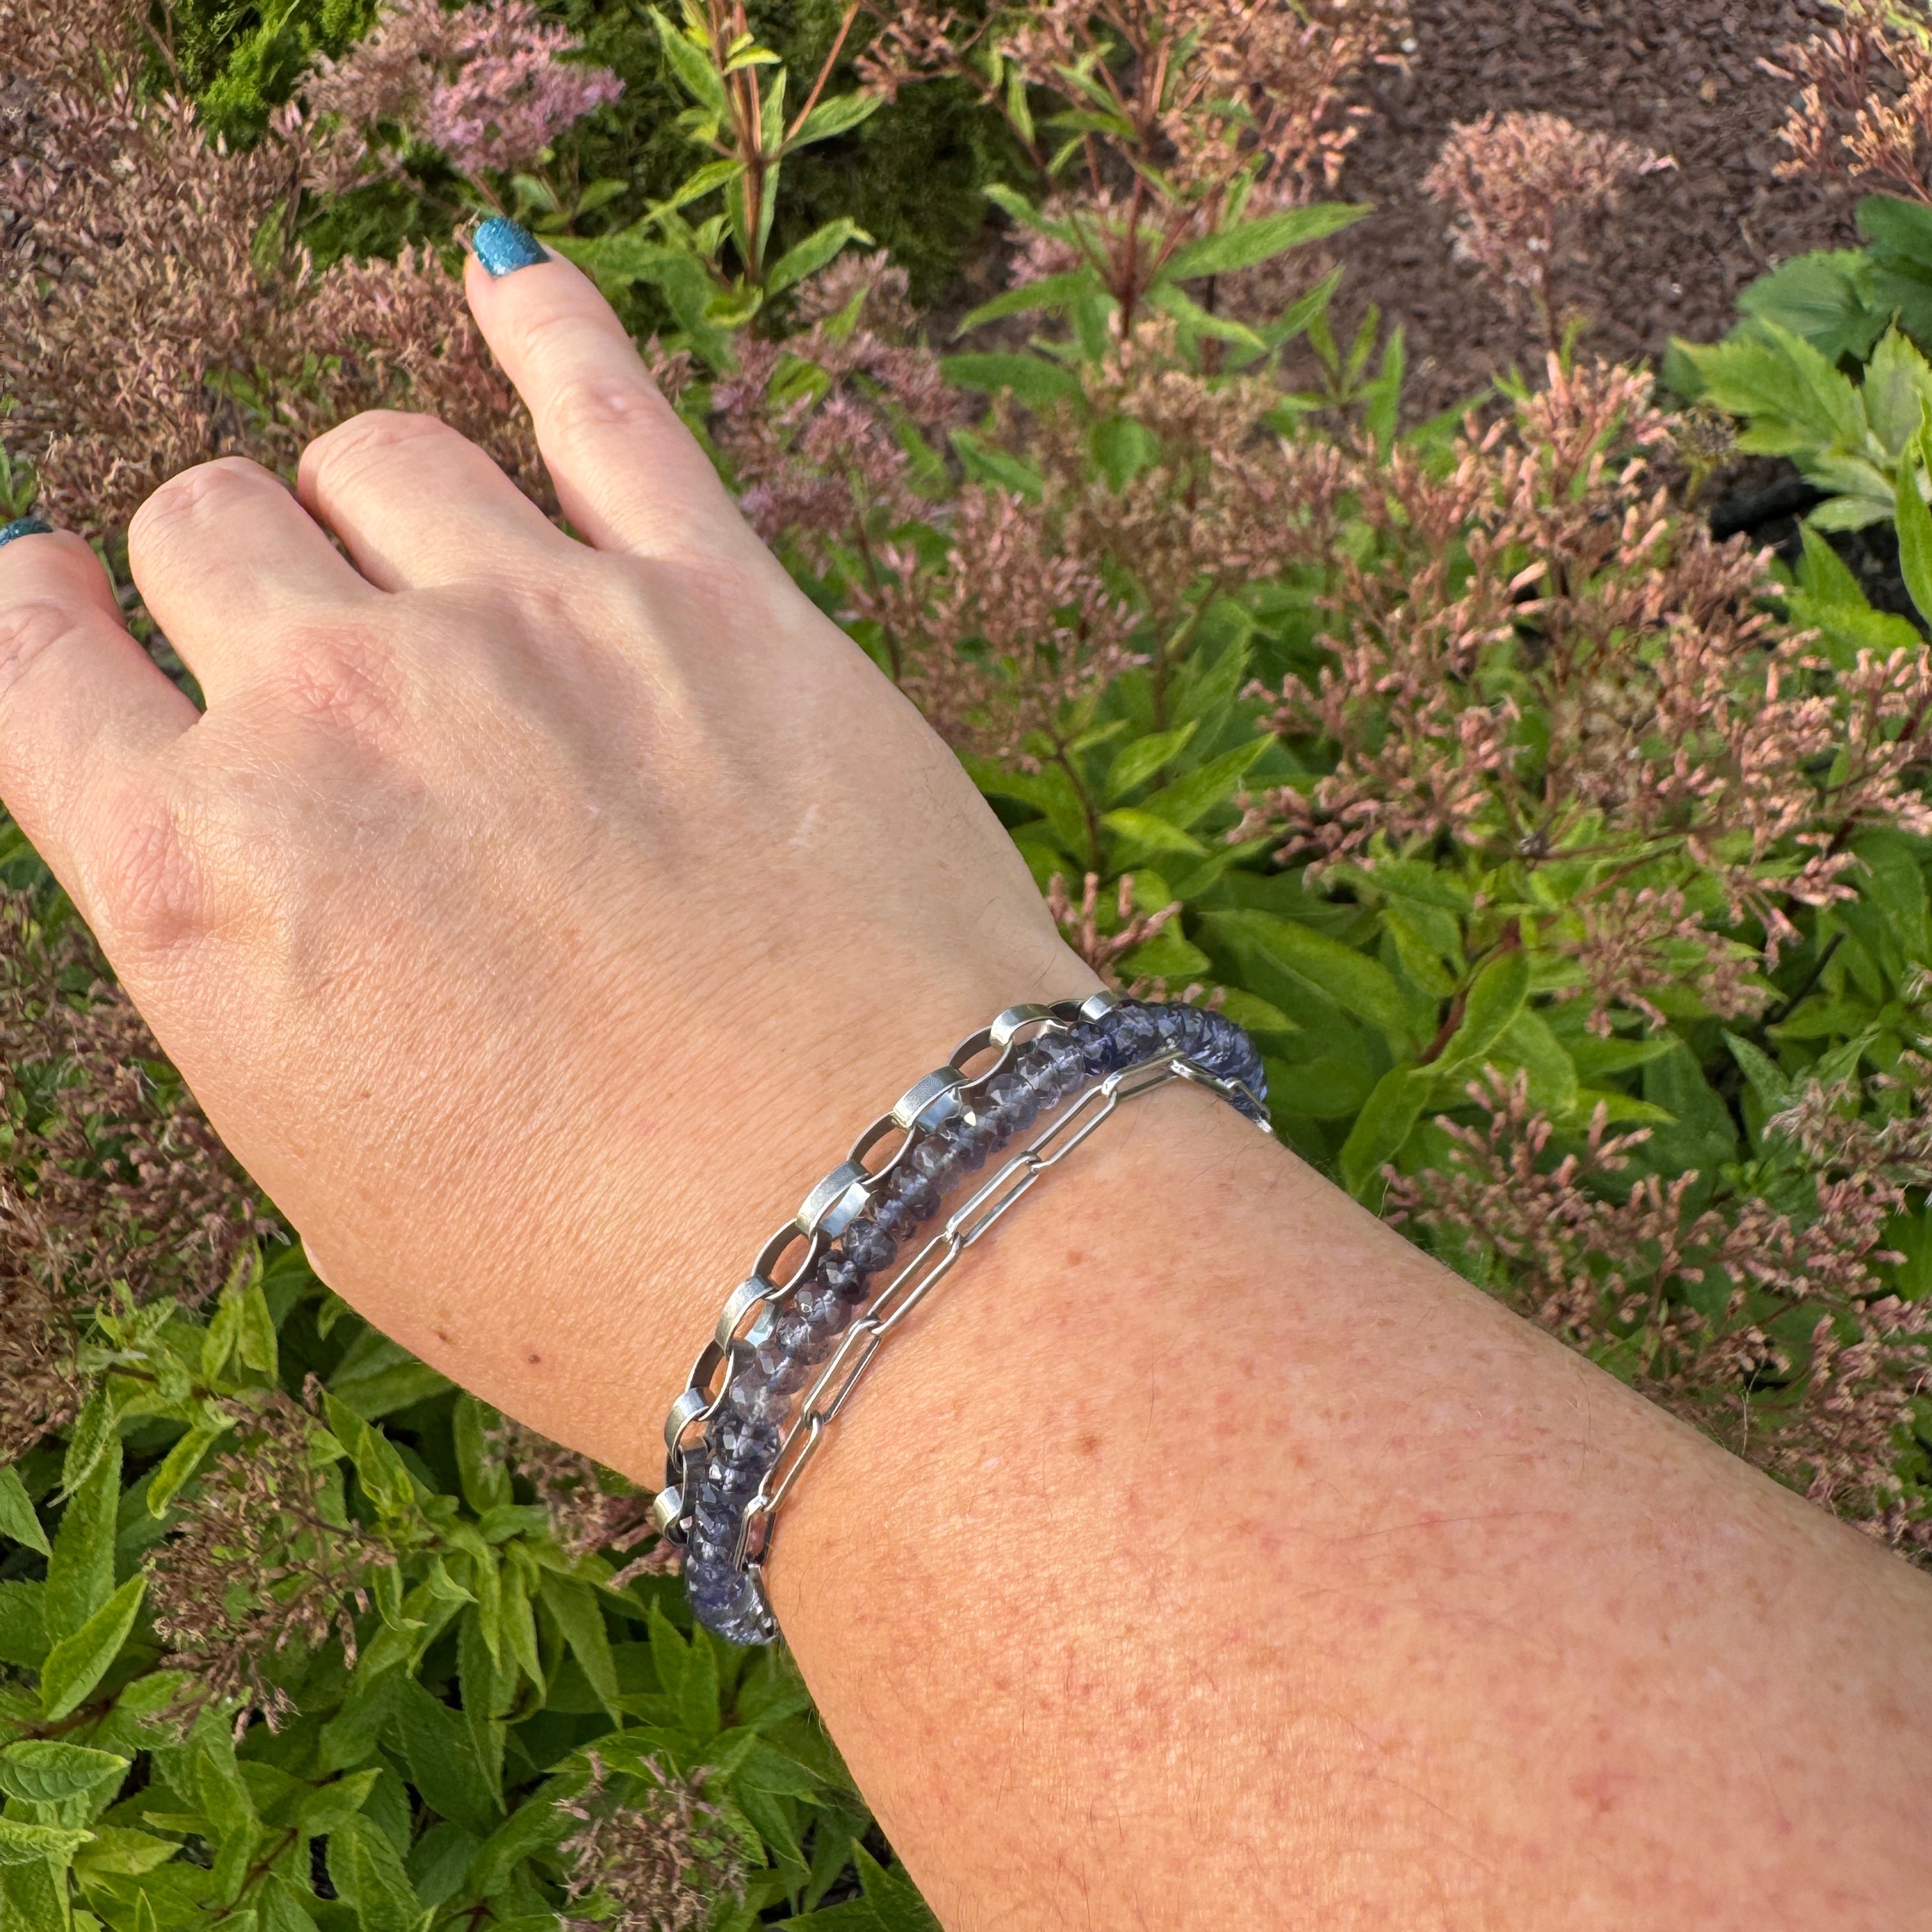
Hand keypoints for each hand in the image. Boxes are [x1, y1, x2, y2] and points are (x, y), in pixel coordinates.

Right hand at [0, 239, 1095, 1475]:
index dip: (48, 625)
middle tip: (321, 668)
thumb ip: (251, 964)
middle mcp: (344, 716)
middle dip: (242, 588)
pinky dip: (544, 329)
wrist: (872, 1235)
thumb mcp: (337, 1169)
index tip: (74, 617)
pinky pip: (602, 393)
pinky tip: (509, 288)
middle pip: (214, 525)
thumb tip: (232, 831)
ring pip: (382, 456)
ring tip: (436, 578)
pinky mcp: (721, 599)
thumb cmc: (601, 1269)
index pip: (30, 655)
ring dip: (382, 510)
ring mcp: (538, 631)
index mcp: (201, 878)